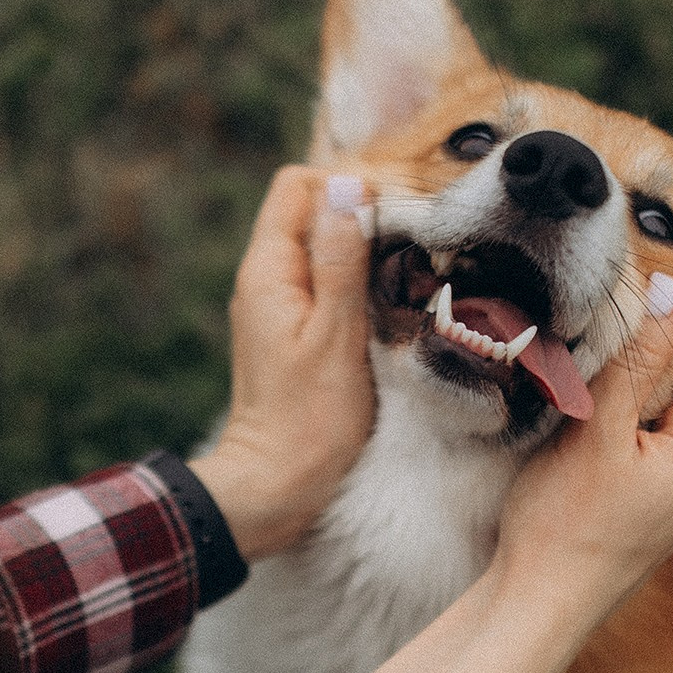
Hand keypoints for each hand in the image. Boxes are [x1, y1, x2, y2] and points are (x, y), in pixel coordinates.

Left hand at [189, 167, 373, 560]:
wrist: (278, 487)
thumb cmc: (311, 419)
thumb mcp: (336, 334)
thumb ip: (341, 259)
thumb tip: (348, 185)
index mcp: (268, 270)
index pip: (299, 184)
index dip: (347, 187)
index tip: (392, 220)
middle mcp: (265, 279)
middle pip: (312, 210)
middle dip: (360, 215)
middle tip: (407, 249)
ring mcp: (278, 305)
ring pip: (321, 247)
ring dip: (362, 252)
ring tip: (401, 280)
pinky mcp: (293, 331)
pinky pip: (324, 282)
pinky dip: (355, 283)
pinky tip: (384, 310)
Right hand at [351, 283, 672, 672]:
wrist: (536, 607)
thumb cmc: (565, 524)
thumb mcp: (598, 427)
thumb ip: (637, 356)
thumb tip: (668, 288)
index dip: (666, 331)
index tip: (617, 324)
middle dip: (643, 366)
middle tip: (589, 364)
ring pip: (662, 416)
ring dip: (624, 399)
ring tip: (579, 404)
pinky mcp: (656, 510)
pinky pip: (647, 446)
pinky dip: (618, 432)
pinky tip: (580, 438)